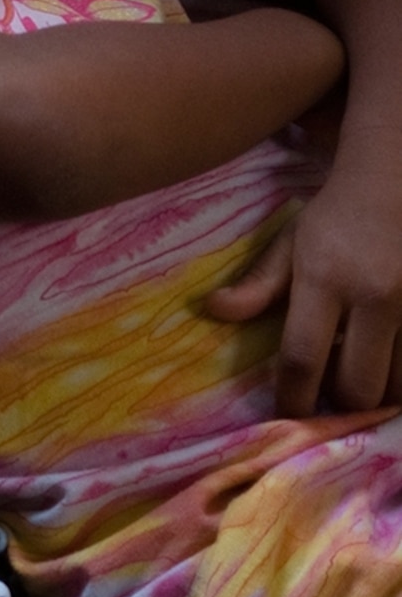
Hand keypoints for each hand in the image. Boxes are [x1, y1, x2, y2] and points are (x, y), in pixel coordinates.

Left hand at [207, 179, 401, 414]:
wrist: (397, 180)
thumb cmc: (337, 217)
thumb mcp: (291, 243)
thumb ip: (258, 284)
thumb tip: (213, 310)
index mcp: (326, 280)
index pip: (303, 358)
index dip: (293, 399)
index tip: (287, 416)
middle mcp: (375, 297)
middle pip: (358, 386)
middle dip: (340, 404)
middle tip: (330, 397)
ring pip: (400, 386)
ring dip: (378, 396)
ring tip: (362, 380)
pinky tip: (386, 364)